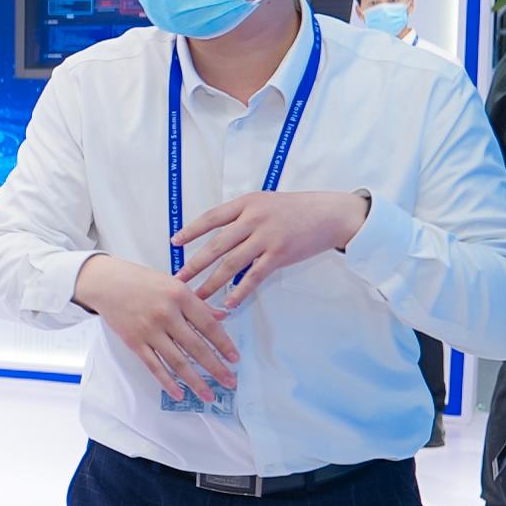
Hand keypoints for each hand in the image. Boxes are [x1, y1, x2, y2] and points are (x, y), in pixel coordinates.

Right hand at [73, 254, 239, 403]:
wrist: (106, 283)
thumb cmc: (141, 281)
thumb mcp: (173, 284)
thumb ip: (196, 303)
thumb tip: (221, 317)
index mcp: (180, 296)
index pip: (208, 325)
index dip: (224, 344)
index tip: (235, 359)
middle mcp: (166, 314)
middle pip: (196, 347)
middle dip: (216, 367)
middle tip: (230, 382)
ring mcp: (149, 330)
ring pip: (177, 361)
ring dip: (195, 381)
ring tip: (209, 395)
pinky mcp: (134, 342)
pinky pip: (153, 366)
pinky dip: (167, 381)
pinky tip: (179, 393)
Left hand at [175, 190, 370, 304]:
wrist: (331, 214)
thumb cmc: (297, 208)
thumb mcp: (265, 202)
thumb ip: (242, 215)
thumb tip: (217, 233)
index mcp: (246, 204)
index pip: (211, 218)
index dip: (191, 231)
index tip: (174, 242)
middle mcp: (253, 219)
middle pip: (216, 245)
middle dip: (194, 264)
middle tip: (177, 278)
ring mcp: (266, 238)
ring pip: (231, 264)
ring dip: (211, 282)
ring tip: (197, 296)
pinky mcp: (279, 255)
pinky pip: (254, 276)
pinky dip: (239, 291)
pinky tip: (228, 303)